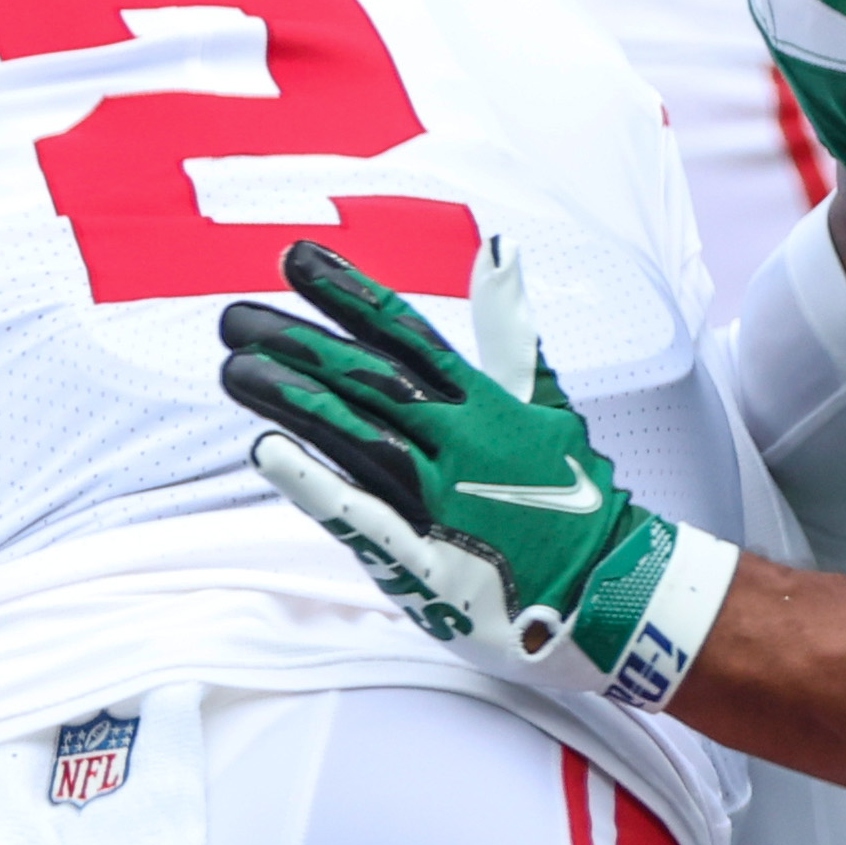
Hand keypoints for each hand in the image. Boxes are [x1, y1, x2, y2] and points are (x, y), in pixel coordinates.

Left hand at [219, 244, 731, 709]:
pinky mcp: (427, 562)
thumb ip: (512, 331)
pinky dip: (314, 482)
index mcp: (486, 404)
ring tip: (234, 368)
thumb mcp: (550, 405)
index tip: (295, 257)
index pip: (405, 334)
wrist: (613, 596)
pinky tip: (266, 450)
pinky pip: (363, 516)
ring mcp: (442, 502)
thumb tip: (498, 248)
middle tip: (233, 318)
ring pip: (355, 436)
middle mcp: (460, 444)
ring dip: (292, 399)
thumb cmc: (576, 501)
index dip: (348, 293)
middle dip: (297, 344)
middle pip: (367, 380)